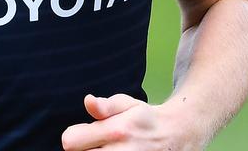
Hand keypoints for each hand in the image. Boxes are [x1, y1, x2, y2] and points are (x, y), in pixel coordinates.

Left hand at [61, 94, 203, 149]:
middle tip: (100, 142)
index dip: (75, 135)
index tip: (88, 131)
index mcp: (116, 132)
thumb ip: (104, 105)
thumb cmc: (145, 117)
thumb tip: (88, 101)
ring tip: (108, 148)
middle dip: (85, 148)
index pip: (70, 142)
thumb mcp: (126, 104)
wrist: (177, 135)